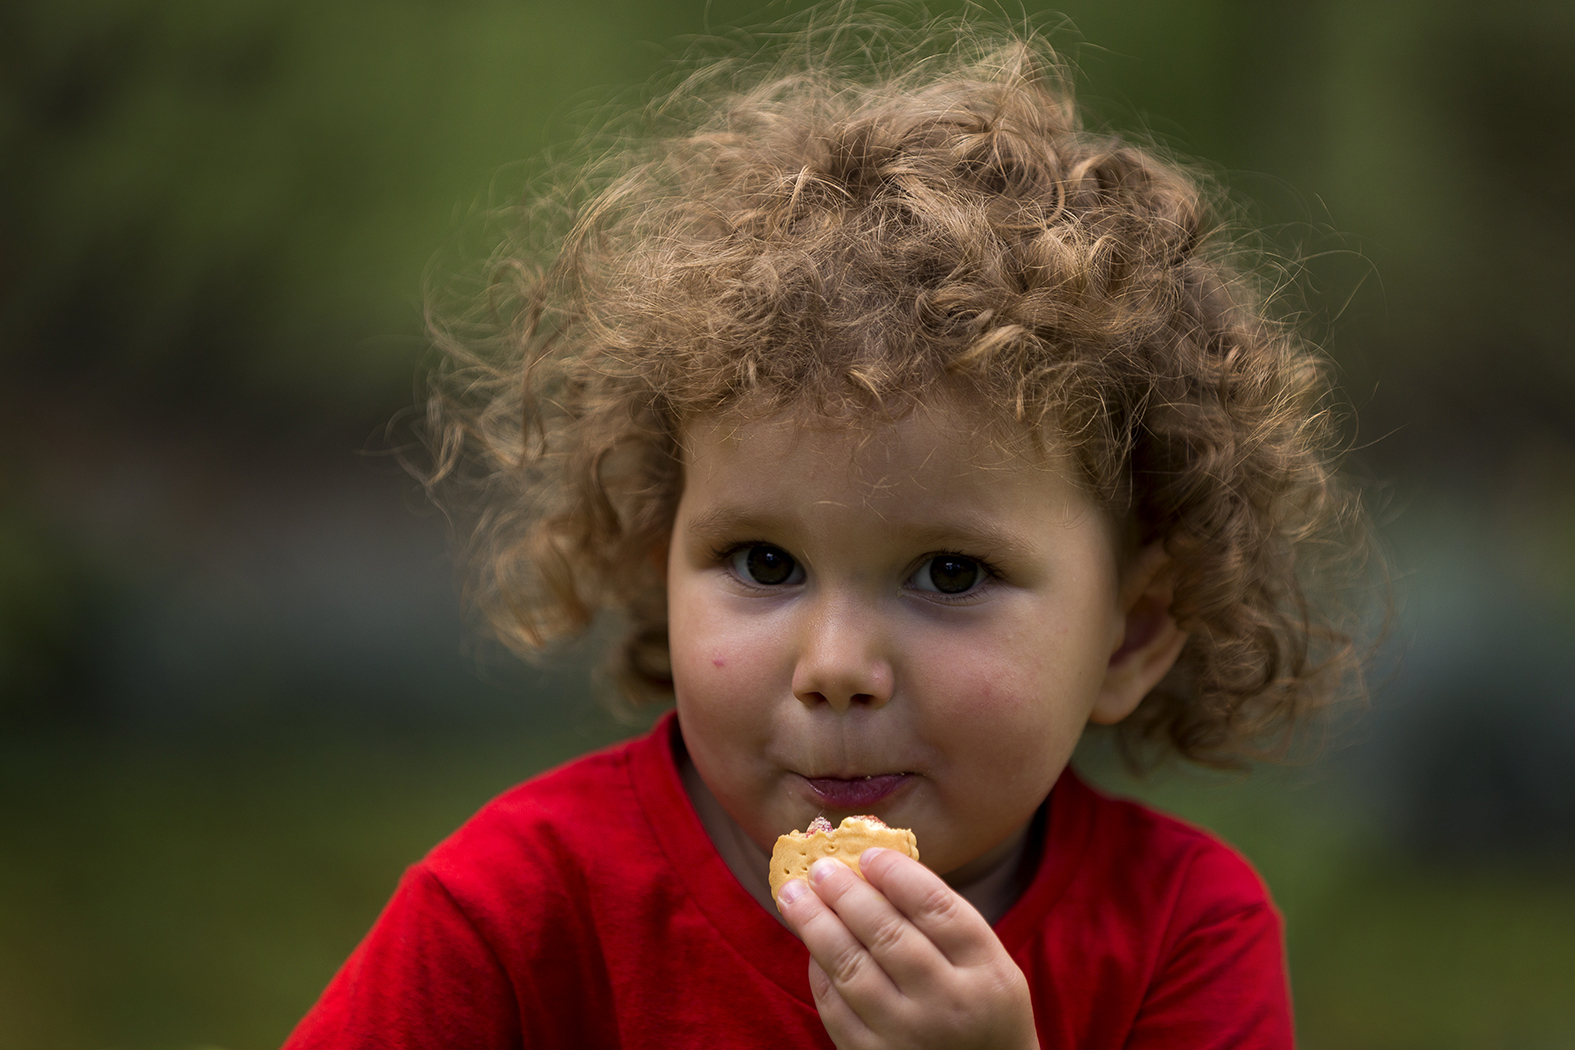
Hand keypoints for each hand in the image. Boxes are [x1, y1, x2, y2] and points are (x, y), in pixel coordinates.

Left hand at [775, 848, 1038, 1049]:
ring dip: (816, 924)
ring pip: (852, 968)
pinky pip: (835, 1008)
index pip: (937, 909)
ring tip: (794, 894)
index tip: (868, 854)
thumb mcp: (988, 965)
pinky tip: (810, 945)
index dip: (898, 875)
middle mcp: (950, 1005)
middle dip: (847, 894)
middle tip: (820, 867)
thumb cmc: (981, 1009)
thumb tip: (877, 863)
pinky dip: (818, 971)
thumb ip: (945, 921)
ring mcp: (910, 1035)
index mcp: (987, 972)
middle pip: (889, 935)